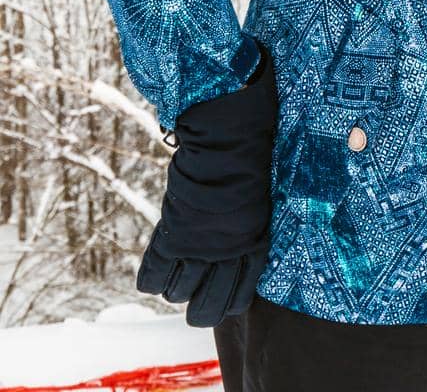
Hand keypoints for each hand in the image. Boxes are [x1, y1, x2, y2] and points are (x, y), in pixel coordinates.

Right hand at [137, 42, 276, 327]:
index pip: (239, 298)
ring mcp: (200, 247)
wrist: (231, 131)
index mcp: (255, 244)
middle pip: (207, 311)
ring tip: (176, 271)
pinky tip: (155, 270)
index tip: (218, 293)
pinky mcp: (174, 235)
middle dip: (197, 307)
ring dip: (174, 286)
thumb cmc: (251, 154)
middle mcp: (229, 254)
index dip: (226, 300)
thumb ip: (248, 225)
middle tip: (192, 292)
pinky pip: (153, 276)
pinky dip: (151, 277)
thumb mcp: (259, 197)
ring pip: (178, 296)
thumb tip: (238, 238)